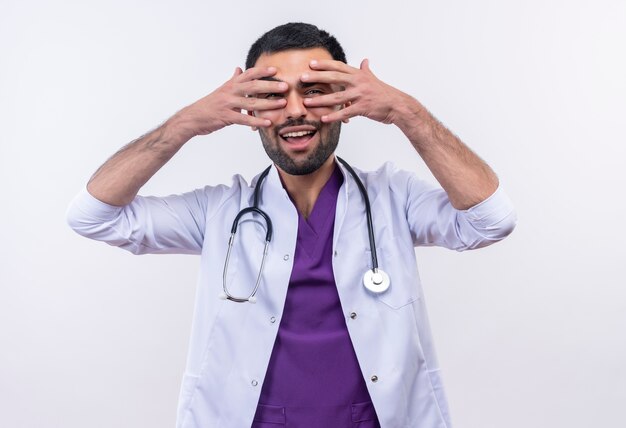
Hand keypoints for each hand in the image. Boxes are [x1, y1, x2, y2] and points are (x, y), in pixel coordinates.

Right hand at [171, 67, 287, 138]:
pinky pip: (244, 119)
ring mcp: (228, 104)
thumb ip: (233, 80)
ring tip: (282, 104)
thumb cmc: (209, 105)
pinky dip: (257, 121)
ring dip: (269, 103)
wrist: (192, 118)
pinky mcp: (226, 117)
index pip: (248, 74)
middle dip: (270, 86)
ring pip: (251, 102)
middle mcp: (230, 91)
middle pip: (253, 86)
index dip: (262, 71)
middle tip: (286, 86)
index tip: (275, 70)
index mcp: (230, 84)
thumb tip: (239, 69)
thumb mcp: (221, 90)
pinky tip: (268, 123)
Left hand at [301, 58, 412, 124]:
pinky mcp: (363, 108)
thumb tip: (365, 60)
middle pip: (335, 78)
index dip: (324, 65)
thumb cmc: (384, 93)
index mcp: (359, 74)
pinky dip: (334, 116)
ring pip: (337, 97)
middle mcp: (359, 82)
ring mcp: (361, 95)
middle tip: (302, 78)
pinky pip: (345, 112)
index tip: (311, 64)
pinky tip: (323, 119)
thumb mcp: (374, 79)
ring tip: (307, 102)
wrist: (398, 105)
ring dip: (320, 100)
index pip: (339, 66)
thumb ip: (366, 70)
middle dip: (317, 78)